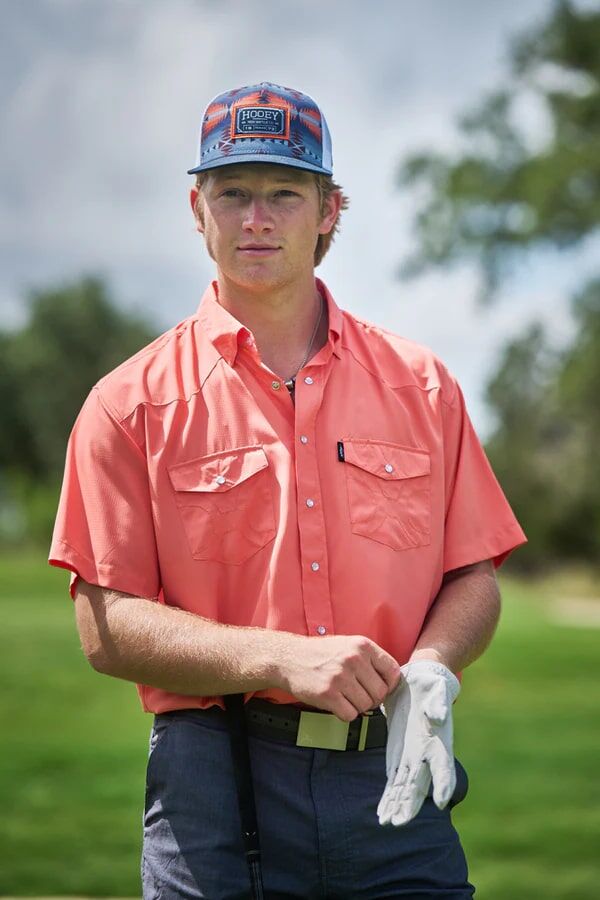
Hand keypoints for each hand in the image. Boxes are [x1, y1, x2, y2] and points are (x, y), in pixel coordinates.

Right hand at [279, 634, 400, 721]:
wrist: (289, 658)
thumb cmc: (321, 653)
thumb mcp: (348, 645)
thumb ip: (370, 659)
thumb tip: (392, 683)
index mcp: (362, 645)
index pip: (392, 671)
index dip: (389, 684)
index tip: (379, 688)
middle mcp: (353, 659)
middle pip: (380, 692)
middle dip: (372, 699)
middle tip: (359, 695)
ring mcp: (340, 677)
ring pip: (366, 706)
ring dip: (357, 707)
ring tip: (345, 697)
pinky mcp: (328, 694)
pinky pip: (350, 715)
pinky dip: (345, 714)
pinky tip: (336, 703)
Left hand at [377, 660, 459, 825]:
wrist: (419, 683)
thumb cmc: (432, 687)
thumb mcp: (437, 691)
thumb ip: (439, 704)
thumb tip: (438, 717)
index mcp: (439, 742)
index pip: (443, 766)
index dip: (443, 784)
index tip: (441, 802)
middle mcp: (426, 755)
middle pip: (419, 784)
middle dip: (410, 804)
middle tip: (399, 822)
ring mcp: (411, 757)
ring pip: (404, 787)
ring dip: (396, 804)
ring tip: (387, 822)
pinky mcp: (398, 755)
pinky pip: (393, 780)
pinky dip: (389, 796)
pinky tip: (383, 812)